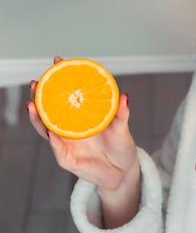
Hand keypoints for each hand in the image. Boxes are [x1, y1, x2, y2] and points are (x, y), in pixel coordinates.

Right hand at [27, 58, 139, 226]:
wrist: (122, 171)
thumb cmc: (120, 146)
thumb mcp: (122, 128)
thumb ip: (121, 113)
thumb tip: (124, 96)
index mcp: (80, 115)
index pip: (66, 94)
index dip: (60, 78)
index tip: (57, 61)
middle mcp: (69, 126)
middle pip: (48, 109)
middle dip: (40, 95)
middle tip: (36, 83)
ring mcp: (65, 142)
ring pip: (45, 128)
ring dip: (37, 117)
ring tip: (33, 105)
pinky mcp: (66, 158)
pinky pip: (56, 148)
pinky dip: (53, 140)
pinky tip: (50, 131)